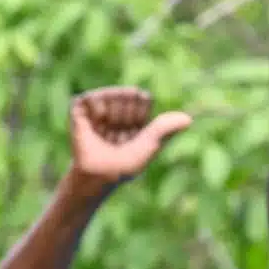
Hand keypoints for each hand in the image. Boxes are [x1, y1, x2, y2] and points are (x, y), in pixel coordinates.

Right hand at [69, 87, 192, 184]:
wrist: (99, 175)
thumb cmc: (125, 166)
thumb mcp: (150, 146)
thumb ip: (164, 128)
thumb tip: (188, 119)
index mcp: (134, 115)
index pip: (142, 97)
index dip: (140, 114)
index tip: (134, 133)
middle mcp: (116, 108)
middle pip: (128, 93)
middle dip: (126, 115)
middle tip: (118, 135)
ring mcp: (97, 108)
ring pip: (110, 93)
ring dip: (111, 115)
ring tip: (104, 132)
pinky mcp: (79, 110)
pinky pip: (90, 97)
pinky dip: (95, 110)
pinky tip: (94, 123)